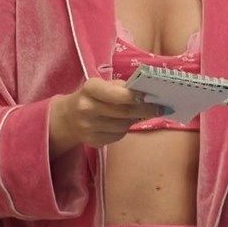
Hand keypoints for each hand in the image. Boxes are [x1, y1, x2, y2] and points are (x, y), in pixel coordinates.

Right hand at [47, 78, 161, 153]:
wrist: (68, 117)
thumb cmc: (93, 97)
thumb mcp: (102, 85)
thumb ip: (122, 88)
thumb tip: (148, 95)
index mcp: (90, 88)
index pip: (118, 94)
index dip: (137, 97)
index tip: (152, 97)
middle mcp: (86, 108)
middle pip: (124, 112)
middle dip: (144, 110)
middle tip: (159, 108)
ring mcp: (88, 127)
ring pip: (123, 126)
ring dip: (134, 120)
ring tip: (137, 114)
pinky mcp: (92, 141)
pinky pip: (117, 136)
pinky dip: (123, 130)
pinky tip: (121, 124)